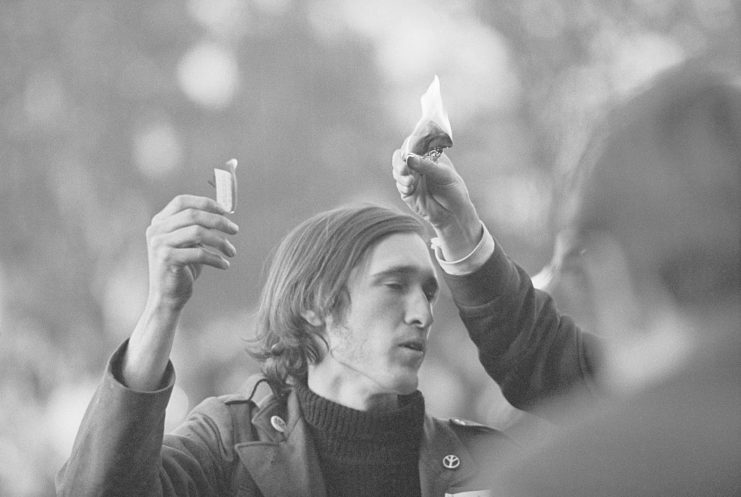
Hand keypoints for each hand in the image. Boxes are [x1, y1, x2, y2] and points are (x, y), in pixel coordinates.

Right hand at [145, 194, 238, 310]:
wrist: (167, 297)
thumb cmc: (182, 268)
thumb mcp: (189, 243)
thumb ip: (198, 227)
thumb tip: (222, 213)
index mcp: (160, 222)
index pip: (182, 201)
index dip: (205, 203)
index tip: (225, 211)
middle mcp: (156, 230)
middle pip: (193, 215)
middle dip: (218, 221)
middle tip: (235, 230)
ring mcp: (159, 244)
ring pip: (198, 232)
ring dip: (220, 241)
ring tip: (231, 252)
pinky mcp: (167, 259)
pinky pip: (199, 253)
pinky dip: (216, 258)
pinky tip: (224, 265)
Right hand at [392, 149, 481, 259]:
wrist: (453, 214)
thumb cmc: (453, 190)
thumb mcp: (443, 175)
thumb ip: (426, 166)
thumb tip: (409, 158)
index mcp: (428, 156)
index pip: (413, 144)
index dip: (408, 146)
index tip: (409, 152)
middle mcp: (417, 166)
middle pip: (400, 157)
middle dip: (399, 162)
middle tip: (404, 168)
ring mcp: (411, 179)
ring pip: (397, 171)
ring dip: (400, 174)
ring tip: (410, 181)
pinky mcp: (407, 192)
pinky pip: (400, 185)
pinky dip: (402, 185)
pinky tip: (410, 188)